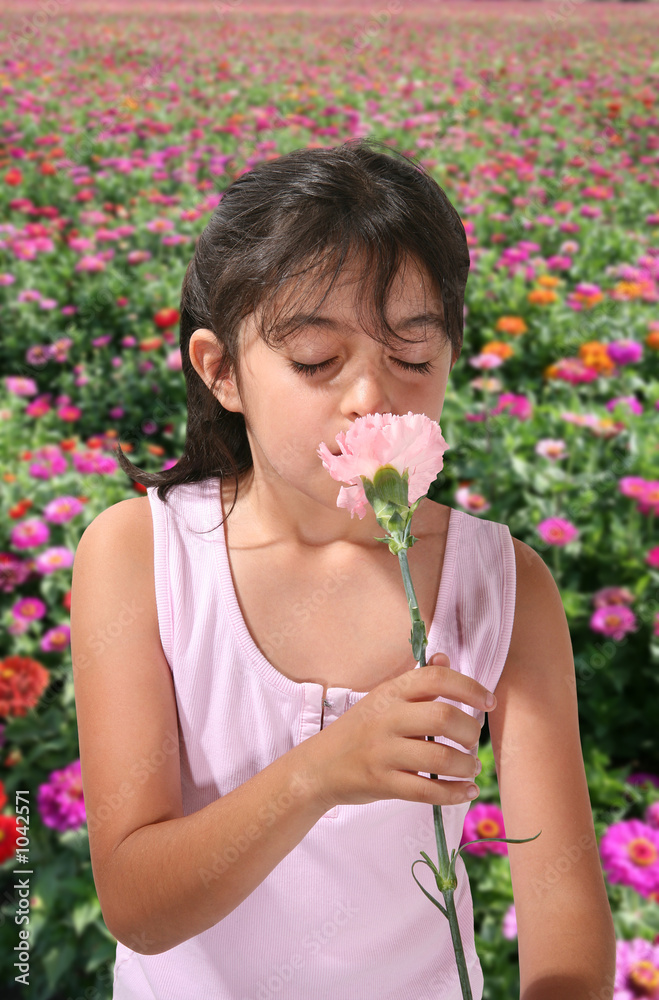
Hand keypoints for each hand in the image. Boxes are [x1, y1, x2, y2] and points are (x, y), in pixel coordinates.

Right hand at [305, 653, 494, 810]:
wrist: (319, 767)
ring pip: (439, 757)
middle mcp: (387, 718)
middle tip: (473, 740)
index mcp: (390, 693)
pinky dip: (453, 792)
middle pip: (443, 717)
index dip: (469, 687)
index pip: (436, 678)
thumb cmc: (358, 731)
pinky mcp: (382, 783)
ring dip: (465, 765)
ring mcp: (383, 752)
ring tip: (471, 766)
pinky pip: (426, 791)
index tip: (488, 702)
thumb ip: (416, 681)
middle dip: (470, 731)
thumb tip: (444, 658)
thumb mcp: (381, 699)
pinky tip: (465, 790)